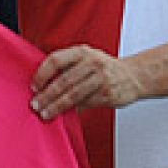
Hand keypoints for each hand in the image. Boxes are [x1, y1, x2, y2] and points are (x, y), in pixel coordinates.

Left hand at [30, 44, 144, 118]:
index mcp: (82, 52)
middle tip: (35, 105)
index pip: (56, 60)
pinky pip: (86, 104)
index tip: (33, 86)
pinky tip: (63, 115)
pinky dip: (73, 110)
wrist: (134, 76)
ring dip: (57, 106)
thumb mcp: (86, 59)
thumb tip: (43, 86)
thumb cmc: (103, 68)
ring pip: (74, 94)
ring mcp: (101, 79)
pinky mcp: (108, 94)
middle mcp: (92, 63)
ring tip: (45, 114)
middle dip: (47, 94)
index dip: (42, 73)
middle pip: (64, 80)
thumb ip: (67, 68)